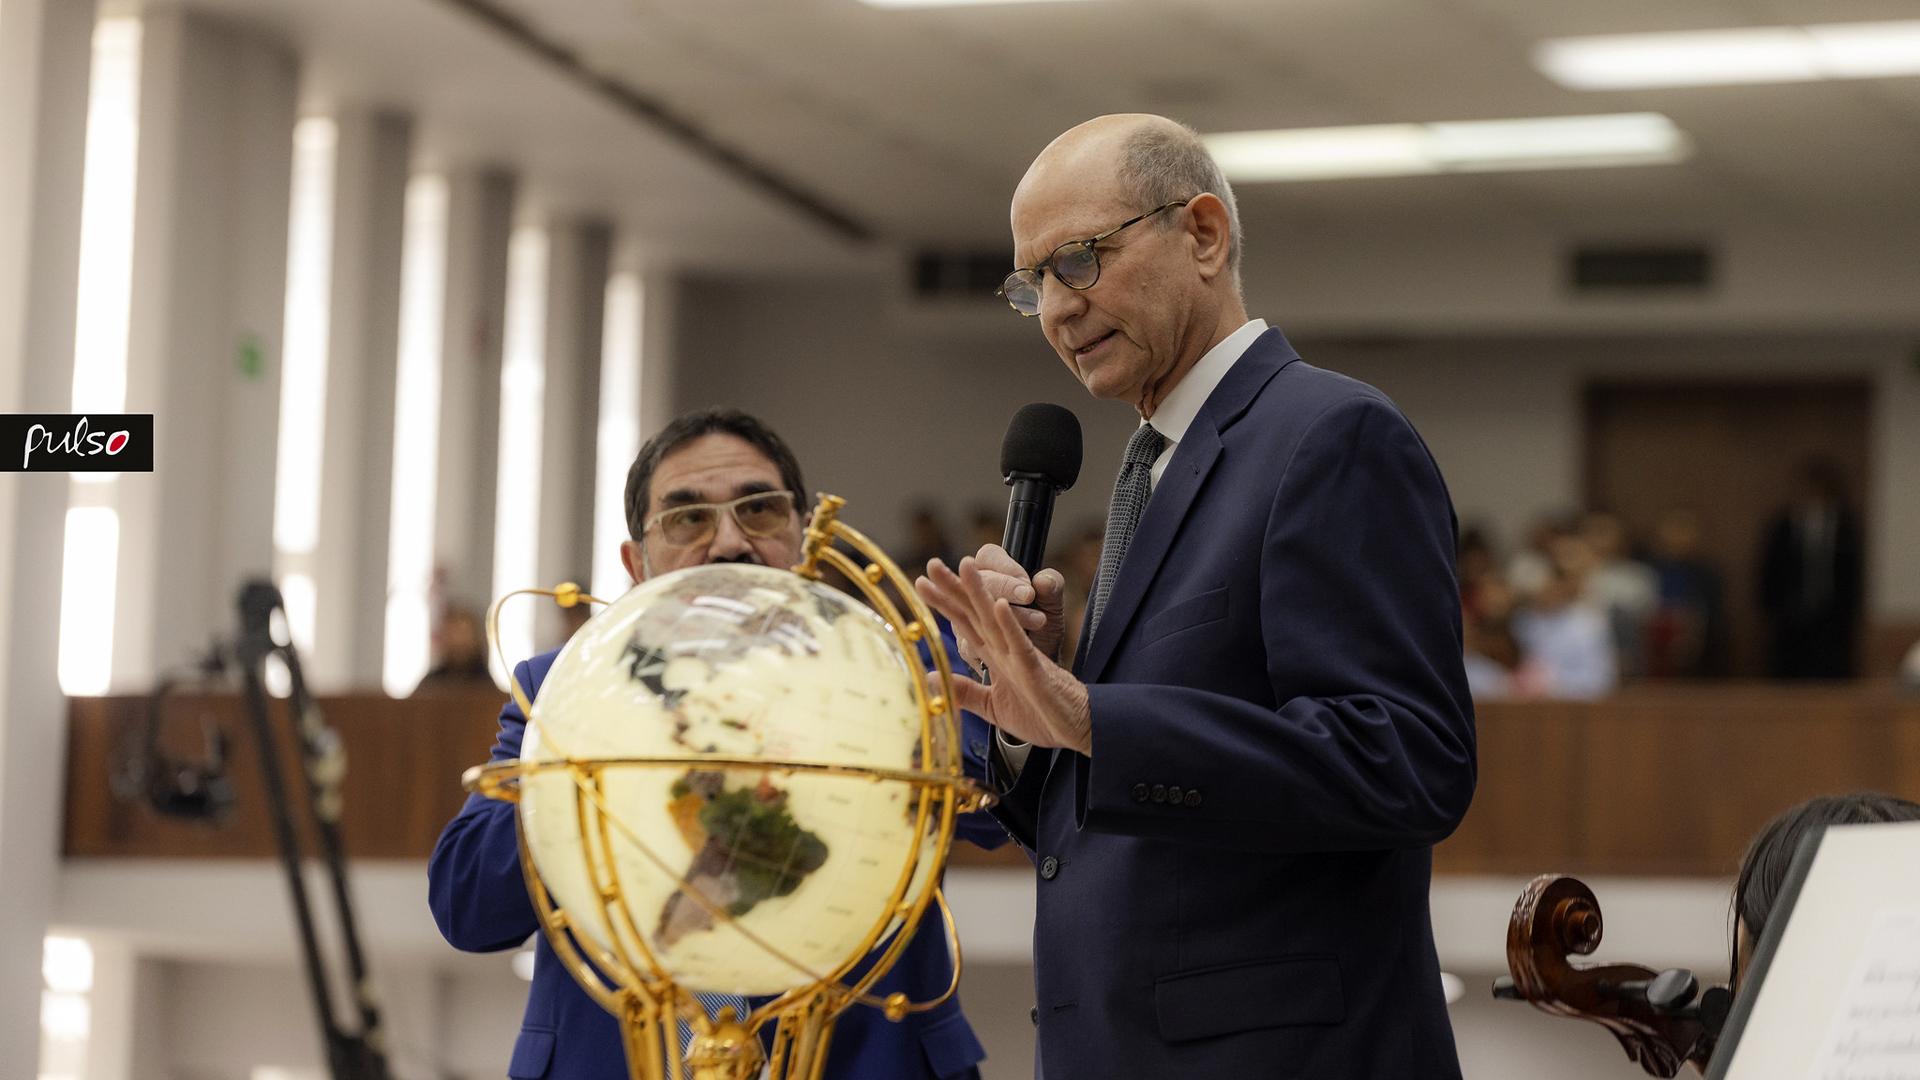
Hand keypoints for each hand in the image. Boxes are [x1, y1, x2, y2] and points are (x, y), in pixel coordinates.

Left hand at [914, 554, 1091, 755]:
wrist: (1075, 728)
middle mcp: (1004, 649)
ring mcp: (1020, 656)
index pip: (964, 623)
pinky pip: (1022, 644)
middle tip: (931, 563)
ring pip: (996, 619)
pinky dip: (1010, 624)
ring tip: (964, 564)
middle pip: (975, 612)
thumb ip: (965, 692)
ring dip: (980, 592)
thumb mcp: (993, 706)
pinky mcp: (1036, 669)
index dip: (943, 603)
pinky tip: (998, 605)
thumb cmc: (1040, 715)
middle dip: (953, 587)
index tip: (921, 584)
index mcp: (994, 655)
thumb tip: (930, 678)